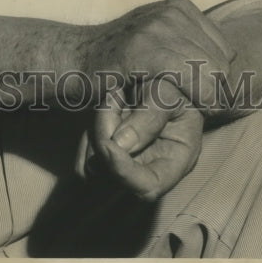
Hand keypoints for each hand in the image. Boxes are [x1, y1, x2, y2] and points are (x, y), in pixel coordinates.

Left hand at [76, 79, 203, 201]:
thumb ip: (149, 116)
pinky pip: (86, 157)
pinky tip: (105, 107)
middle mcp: (150, 169)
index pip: (148, 187)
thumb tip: (119, 144)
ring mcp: (127, 164)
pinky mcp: (109, 156)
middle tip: (114, 97)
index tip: (108, 144)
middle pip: (114, 177)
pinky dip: (88, 134)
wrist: (162, 74)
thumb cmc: (173, 86)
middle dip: (105, 137)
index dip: (123, 172)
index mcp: (175, 161)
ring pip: (95, 167)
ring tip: (114, 97)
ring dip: (96, 130)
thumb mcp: (167, 94)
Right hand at [82, 0, 235, 110]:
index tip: (190, 91)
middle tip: (184, 104)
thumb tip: (233, 56)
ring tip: (176, 105)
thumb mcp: (157, 40)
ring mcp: (157, 28)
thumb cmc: (117, 60)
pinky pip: (189, 76)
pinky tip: (178, 107)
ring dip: (200, 98)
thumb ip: (190, 42)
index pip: (227, 51)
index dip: (213, 78)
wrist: (72, 60)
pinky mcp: (142, 49)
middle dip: (210, 90)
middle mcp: (172, 11)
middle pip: (222, 64)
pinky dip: (192, 97)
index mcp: (179, 6)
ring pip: (210, 72)